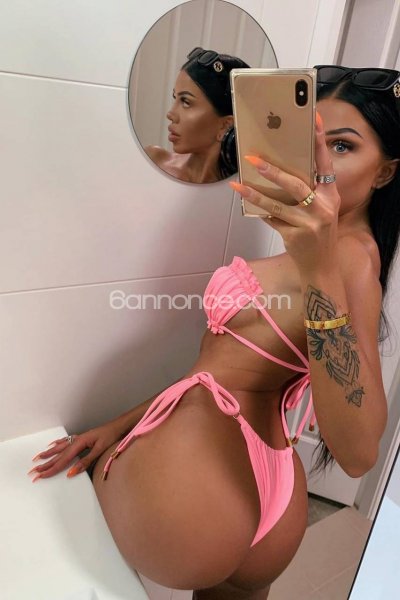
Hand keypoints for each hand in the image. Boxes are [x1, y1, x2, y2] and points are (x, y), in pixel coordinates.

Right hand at [28, 422, 121, 480]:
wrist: (118, 426)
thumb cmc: (111, 436)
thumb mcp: (99, 449)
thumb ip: (86, 461)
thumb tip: (72, 472)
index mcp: (79, 443)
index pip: (62, 460)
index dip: (51, 469)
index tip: (41, 475)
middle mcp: (76, 440)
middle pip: (58, 455)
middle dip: (45, 464)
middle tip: (34, 472)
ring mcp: (78, 439)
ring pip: (59, 448)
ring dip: (48, 454)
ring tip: (37, 458)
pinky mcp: (82, 439)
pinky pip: (65, 442)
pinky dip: (57, 444)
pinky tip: (52, 445)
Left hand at [230, 113, 340, 273]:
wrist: (321, 267)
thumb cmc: (319, 234)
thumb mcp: (323, 210)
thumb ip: (311, 191)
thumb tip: (281, 170)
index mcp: (331, 197)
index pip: (325, 164)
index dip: (319, 142)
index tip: (313, 121)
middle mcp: (323, 209)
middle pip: (295, 184)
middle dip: (273, 171)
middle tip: (254, 159)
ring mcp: (308, 224)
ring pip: (276, 205)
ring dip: (255, 194)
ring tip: (238, 184)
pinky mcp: (294, 237)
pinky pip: (272, 220)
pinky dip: (261, 212)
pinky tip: (248, 203)